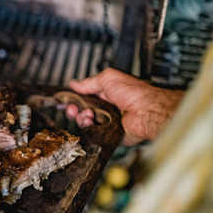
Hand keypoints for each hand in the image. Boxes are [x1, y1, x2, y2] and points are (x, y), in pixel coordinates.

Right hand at [65, 68, 183, 144]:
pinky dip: (88, 127)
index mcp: (107, 94)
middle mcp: (107, 108)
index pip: (85, 97)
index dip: (73, 98)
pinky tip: (91, 121)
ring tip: (87, 114)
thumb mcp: (108, 78)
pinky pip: (92, 132)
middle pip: (82, 111)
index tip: (64, 100)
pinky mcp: (109, 134)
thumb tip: (74, 83)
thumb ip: (89, 82)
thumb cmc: (135, 92)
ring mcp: (108, 122)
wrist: (148, 111)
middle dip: (74, 109)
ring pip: (85, 122)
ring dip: (81, 117)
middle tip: (72, 108)